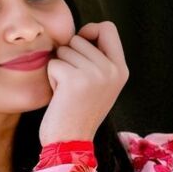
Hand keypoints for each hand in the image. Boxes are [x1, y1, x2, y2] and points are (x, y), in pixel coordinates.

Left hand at [38, 21, 128, 146]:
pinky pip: (54, 63)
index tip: (80, 45)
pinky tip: (59, 96)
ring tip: (67, 91)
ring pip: (66, 49)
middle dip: (70, 56)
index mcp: (121, 70)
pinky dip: (51, 78)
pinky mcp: (75, 79)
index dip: (90, 30)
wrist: (70, 143)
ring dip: (60, 68)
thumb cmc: (78, 113)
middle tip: (73, 84)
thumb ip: (98, 60)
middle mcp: (112, 70)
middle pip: (81, 38)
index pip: (108, 28)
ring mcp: (95, 74)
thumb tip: (83, 33)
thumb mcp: (99, 85)